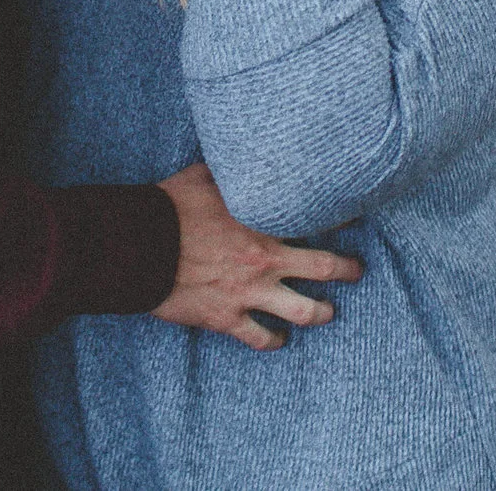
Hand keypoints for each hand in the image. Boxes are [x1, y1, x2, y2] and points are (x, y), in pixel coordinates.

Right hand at [152, 162, 361, 350]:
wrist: (139, 246)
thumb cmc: (169, 207)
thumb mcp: (203, 175)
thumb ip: (229, 171)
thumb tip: (238, 155)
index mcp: (263, 222)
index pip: (316, 219)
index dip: (338, 217)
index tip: (350, 215)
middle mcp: (264, 260)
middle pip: (324, 269)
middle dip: (347, 270)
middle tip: (356, 270)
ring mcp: (248, 293)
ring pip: (303, 312)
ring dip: (321, 312)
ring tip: (328, 312)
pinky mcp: (227, 318)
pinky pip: (260, 338)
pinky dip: (274, 340)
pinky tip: (280, 339)